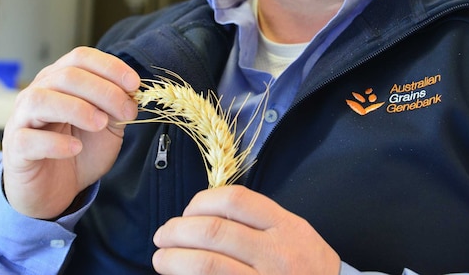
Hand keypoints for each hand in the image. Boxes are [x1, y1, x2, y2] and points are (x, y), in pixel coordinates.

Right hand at [1, 46, 139, 218]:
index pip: (80, 57)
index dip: (109, 66)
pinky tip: (76, 147)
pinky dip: (55, 142)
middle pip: (67, 75)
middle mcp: (37, 93)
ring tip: (101, 124)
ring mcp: (22, 119)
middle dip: (104, 91)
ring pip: (41, 100)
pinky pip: (29, 139)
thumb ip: (116, 107)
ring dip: (77, 109)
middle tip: (127, 112)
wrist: (53, 191)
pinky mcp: (15, 148)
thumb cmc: (78, 151)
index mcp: (59, 81)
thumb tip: (132, 91)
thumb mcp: (106, 126)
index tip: (134, 84)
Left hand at [152, 185, 340, 274]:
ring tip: (161, 258)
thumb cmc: (307, 268)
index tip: (187, 212)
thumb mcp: (295, 234)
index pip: (235, 201)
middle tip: (163, 236)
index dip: (201, 202)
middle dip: (178, 231)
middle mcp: (276, 254)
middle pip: (214, 231)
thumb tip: (203, 215)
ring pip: (208, 265)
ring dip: (174, 259)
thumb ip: (258, 221)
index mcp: (285, 227)